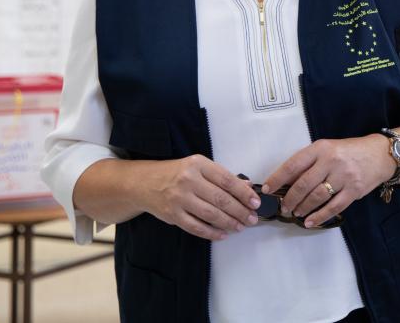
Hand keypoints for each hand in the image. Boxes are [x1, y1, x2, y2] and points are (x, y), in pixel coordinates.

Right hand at [142, 155, 261, 240]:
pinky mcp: (172, 215)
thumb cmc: (177, 173)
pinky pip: (196, 227)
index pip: (227, 180)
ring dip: (229, 223)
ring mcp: (179, 199)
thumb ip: (221, 176)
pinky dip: (211, 233)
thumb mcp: (199, 167)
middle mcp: (188, 180)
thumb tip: (246, 187)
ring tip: (241, 226)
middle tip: (252, 218)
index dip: (243, 193)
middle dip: (240, 211)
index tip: (255, 202)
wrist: (144, 182)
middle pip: (221, 199)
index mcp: (198, 164)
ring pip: (210, 214)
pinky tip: (223, 234)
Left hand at [263, 135, 394, 228]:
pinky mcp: (354, 190)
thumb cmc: (349, 151)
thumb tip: (286, 181)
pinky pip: (333, 207)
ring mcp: (344, 176)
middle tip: (283, 207)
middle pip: (303, 184)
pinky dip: (319, 216)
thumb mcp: (328, 148)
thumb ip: (309, 162)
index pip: (294, 165)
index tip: (267, 189)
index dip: (278, 178)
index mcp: (321, 148)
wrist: (380, 154)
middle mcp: (331, 161)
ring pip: (316, 197)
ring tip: (295, 212)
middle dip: (290, 198)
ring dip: (302, 208)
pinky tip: (310, 221)